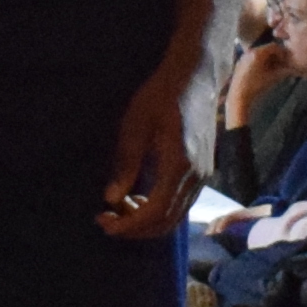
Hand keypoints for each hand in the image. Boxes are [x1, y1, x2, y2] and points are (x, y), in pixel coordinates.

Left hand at [99, 57, 201, 237]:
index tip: (103, 222)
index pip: (154, 212)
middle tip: (107, 220)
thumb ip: (126, 164)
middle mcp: (196, 178)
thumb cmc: (161, 96)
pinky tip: (139, 197)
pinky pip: (180, 205)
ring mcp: (203, 177)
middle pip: (166, 223)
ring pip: (174, 216)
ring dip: (145, 220)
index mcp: (178, 166)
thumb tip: (111, 198)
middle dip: (134, 228)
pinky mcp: (203, 172)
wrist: (195, 77)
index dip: (128, 224)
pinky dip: (158, 210)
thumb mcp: (135, 126)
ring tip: (119, 207)